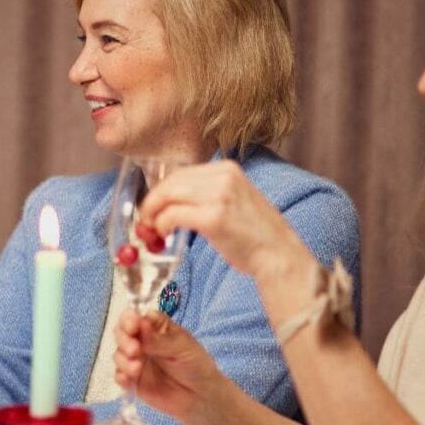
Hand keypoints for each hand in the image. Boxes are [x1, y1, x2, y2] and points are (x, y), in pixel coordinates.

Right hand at [114, 309, 222, 420]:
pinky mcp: (132, 380)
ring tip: (137, 369)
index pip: (134, 316)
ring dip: (123, 359)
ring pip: (118, 354)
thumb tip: (141, 324)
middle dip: (124, 339)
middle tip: (135, 350)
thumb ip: (159, 339)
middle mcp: (141, 341)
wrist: (201, 396)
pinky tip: (128, 379)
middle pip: (121, 333)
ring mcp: (135, 360)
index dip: (130, 319)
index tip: (133, 326)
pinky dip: (121, 376)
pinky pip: (119, 375)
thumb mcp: (182, 347)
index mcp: (154, 327)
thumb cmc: (195, 364)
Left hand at [140, 161, 314, 283]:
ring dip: (154, 214)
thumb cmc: (255, 235)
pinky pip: (173, 215)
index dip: (161, 190)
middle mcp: (224, 176)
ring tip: (153, 230)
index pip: (181, 173)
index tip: (153, 206)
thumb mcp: (233, 200)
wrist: (279, 256)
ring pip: (168, 196)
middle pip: (171, 182)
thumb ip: (207, 195)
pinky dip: (162, 224)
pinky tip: (164, 235)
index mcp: (227, 169)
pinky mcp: (214, 218)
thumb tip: (171, 201)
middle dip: (153, 201)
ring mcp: (219, 196)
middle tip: (146, 220)